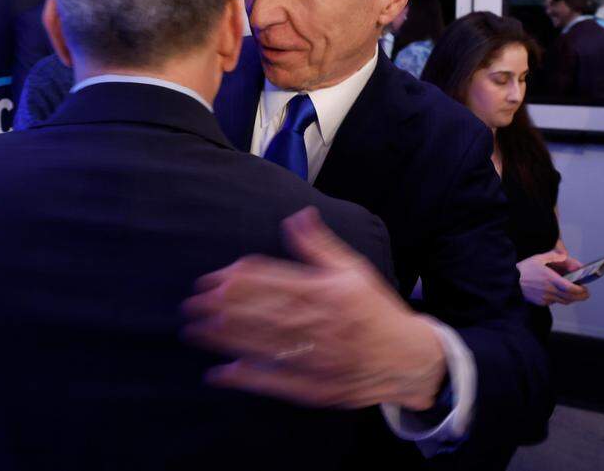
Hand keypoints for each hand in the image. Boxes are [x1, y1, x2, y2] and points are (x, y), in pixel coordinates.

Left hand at [182, 207, 446, 410]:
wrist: (410, 360)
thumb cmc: (376, 311)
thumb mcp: (354, 270)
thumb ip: (319, 245)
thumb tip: (296, 216)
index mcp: (329, 294)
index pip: (278, 283)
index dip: (243, 280)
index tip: (215, 277)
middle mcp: (322, 325)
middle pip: (265, 314)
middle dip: (225, 308)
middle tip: (193, 303)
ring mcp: (318, 359)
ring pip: (266, 346)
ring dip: (227, 339)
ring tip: (196, 330)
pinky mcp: (317, 387)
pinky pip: (278, 382)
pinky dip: (249, 378)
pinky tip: (221, 373)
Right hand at [516, 250, 589, 305]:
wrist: (509, 281)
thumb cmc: (524, 270)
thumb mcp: (538, 258)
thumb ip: (553, 256)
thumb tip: (564, 256)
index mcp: (551, 279)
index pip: (571, 289)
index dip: (581, 291)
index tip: (585, 288)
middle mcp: (550, 290)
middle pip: (571, 298)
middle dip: (581, 296)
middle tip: (585, 293)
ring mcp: (545, 298)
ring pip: (564, 301)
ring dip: (571, 299)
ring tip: (574, 294)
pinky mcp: (541, 302)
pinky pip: (554, 302)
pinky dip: (559, 299)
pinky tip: (558, 293)